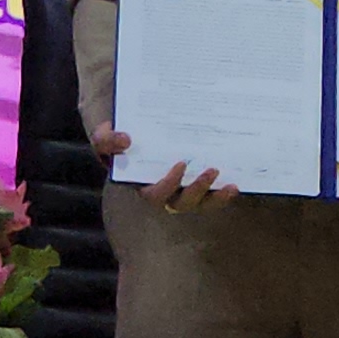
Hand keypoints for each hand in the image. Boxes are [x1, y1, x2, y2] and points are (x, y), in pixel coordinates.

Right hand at [96, 121, 234, 214]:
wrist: (133, 133)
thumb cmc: (117, 140)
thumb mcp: (104, 138)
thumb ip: (106, 139)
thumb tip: (125, 139)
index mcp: (143, 185)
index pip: (156, 194)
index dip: (169, 184)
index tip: (180, 164)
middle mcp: (165, 193)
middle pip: (182, 203)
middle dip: (198, 189)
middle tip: (212, 170)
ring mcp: (182, 191)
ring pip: (200, 204)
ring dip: (215, 197)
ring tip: (229, 184)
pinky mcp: (197, 184)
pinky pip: (211, 197)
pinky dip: (222, 194)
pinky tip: (234, 184)